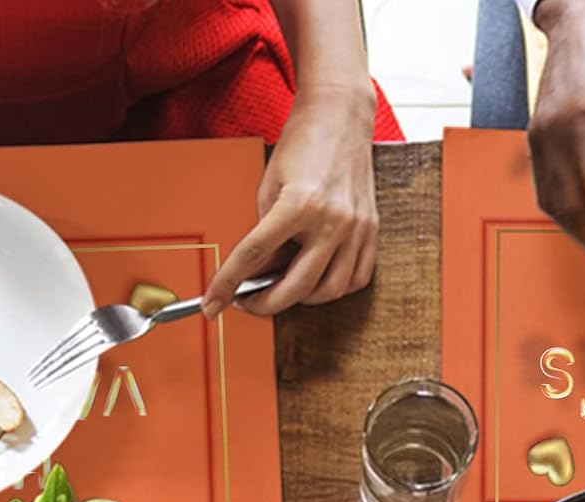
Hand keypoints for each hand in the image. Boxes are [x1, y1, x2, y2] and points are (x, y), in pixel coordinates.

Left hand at [203, 84, 378, 319]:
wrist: (340, 115)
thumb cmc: (302, 144)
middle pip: (295, 287)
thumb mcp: (268, 188)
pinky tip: (316, 280)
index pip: (253, 257)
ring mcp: (356, 226)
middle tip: (247, 301)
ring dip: (301, 300)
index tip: (213, 304)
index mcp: (299, 204)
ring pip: (329, 291)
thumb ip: (261, 235)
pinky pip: (356, 278)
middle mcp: (333, 219)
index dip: (227, 285)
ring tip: (282, 288)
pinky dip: (334, 288)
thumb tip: (253, 275)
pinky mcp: (372, 228)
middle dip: (264, 305)